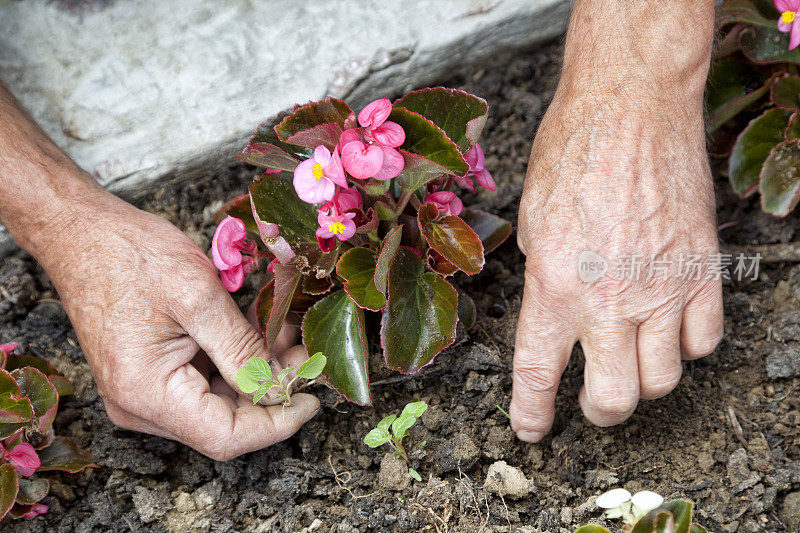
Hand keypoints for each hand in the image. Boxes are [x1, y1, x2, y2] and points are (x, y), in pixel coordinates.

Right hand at [37, 189, 318, 459]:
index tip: (314, 398)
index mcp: (146, 393)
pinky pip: (204, 383)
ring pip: (219, 403)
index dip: (277, 423)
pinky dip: (237, 362)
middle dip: (272, 391)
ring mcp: (143, 394)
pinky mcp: (150, 377)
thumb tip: (282, 385)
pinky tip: (260, 332)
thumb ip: (243, 349)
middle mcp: (140, 406)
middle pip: (224, 422)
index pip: (226, 436)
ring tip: (287, 335)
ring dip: (258, 374)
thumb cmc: (131, 255)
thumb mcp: (199, 296)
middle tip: (307, 355)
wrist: (82, 233)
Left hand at [510, 76, 722, 440]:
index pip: (538, 375)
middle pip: (613, 398)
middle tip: (592, 403)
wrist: (633, 108)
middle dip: (599, 412)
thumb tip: (552, 312)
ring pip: (664, 380)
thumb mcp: (531, 220)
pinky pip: (705, 340)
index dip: (533, 414)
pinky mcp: (703, 271)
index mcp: (553, 286)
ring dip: (644, 382)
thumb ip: (544, 278)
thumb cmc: (573, 152)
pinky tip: (670, 328)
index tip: (533, 429)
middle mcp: (609, 300)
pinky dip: (687, 346)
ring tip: (631, 363)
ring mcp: (662, 289)